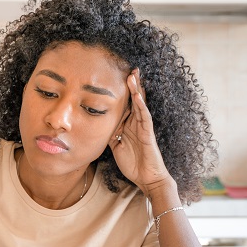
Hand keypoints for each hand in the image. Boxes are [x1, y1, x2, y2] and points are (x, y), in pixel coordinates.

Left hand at [109, 69, 173, 195]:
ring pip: (140, 104)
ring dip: (137, 90)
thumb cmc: (133, 164)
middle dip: (132, 84)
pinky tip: (138, 96)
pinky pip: (145, 118)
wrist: (147, 179)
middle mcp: (137, 123)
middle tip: (129, 67)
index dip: (121, 92)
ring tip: (133, 75)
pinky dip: (142, 106)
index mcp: (129, 125)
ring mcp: (143, 127)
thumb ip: (111, 134)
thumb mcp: (116, 146)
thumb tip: (98, 126)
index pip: (125, 105)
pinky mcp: (148, 134)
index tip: (115, 77)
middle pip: (134, 100)